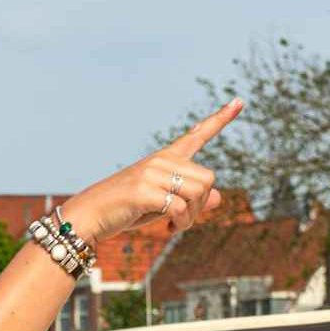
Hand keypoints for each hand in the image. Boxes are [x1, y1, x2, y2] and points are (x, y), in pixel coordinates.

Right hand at [61, 98, 242, 243]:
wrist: (89, 215)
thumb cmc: (125, 209)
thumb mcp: (161, 203)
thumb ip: (189, 198)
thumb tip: (219, 198)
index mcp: (165, 158)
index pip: (196, 135)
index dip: (220, 119)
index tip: (239, 101)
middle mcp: (161, 161)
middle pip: (208, 178)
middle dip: (202, 204)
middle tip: (184, 218)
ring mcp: (152, 174)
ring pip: (198, 193)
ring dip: (192, 217)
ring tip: (175, 224)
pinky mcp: (144, 191)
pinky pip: (180, 208)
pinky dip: (180, 223)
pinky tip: (169, 228)